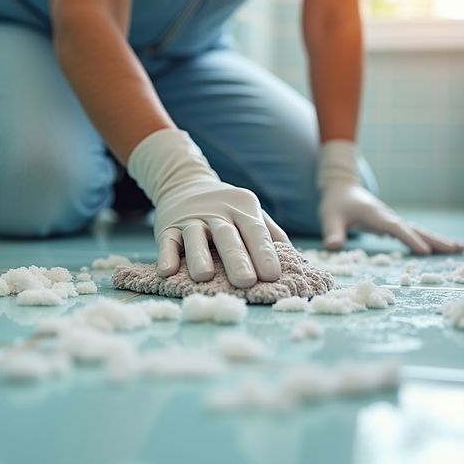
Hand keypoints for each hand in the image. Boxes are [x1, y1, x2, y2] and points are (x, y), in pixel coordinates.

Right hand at [128, 129, 289, 287]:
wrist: (184, 182)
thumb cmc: (226, 208)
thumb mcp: (250, 211)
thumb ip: (271, 233)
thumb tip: (296, 259)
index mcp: (242, 208)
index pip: (255, 231)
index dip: (264, 252)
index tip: (273, 274)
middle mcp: (216, 212)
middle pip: (227, 236)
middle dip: (236, 259)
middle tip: (246, 281)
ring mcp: (191, 219)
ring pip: (195, 237)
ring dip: (198, 256)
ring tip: (204, 276)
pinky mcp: (167, 226)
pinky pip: (167, 241)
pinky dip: (166, 255)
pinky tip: (167, 271)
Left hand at [317, 140, 463, 253]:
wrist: (341, 187)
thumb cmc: (335, 202)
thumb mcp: (329, 217)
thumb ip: (333, 232)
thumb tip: (333, 247)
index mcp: (375, 215)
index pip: (395, 228)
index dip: (409, 239)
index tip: (424, 252)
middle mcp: (388, 216)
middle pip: (415, 228)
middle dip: (435, 239)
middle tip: (458, 249)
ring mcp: (393, 220)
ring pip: (419, 230)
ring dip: (439, 240)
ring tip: (462, 248)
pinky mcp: (393, 224)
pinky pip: (414, 233)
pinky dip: (429, 240)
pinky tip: (443, 248)